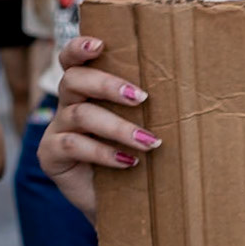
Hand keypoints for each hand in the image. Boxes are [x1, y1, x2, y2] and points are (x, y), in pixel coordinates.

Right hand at [37, 36, 159, 222]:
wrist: (124, 201)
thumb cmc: (139, 153)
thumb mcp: (144, 124)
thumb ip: (150, 104)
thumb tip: (194, 82)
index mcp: (87, 88)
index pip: (72, 58)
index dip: (79, 47)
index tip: (99, 45)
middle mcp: (68, 103)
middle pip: (74, 79)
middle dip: (108, 84)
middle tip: (142, 97)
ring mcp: (56, 128)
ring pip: (80, 114)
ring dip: (118, 127)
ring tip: (149, 141)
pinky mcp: (50, 154)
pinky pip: (72, 145)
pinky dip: (103, 152)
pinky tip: (127, 161)